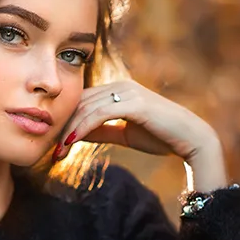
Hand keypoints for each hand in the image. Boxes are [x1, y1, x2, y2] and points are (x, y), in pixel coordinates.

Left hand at [52, 80, 215, 161]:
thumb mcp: (123, 134)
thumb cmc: (160, 136)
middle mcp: (120, 86)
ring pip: (86, 108)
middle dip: (62, 127)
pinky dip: (82, 128)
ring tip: (57, 152)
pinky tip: (71, 143)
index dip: (66, 121)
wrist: (190, 140)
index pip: (82, 101)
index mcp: (118, 90)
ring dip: (68, 131)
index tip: (54, 144)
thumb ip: (101, 130)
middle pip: (80, 103)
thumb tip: (75, 135)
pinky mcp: (134, 103)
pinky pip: (99, 114)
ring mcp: (127, 92)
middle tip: (49, 150)